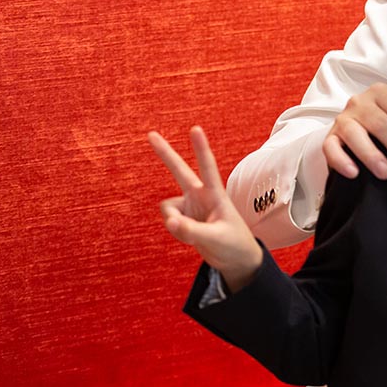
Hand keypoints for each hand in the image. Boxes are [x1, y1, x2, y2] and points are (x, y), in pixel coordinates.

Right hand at [150, 127, 261, 290]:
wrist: (235, 259)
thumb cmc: (233, 244)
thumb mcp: (215, 239)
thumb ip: (191, 231)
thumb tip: (170, 222)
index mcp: (215, 194)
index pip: (208, 168)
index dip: (201, 148)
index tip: (195, 128)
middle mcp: (201, 196)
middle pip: (180, 171)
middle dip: (166, 153)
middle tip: (150, 134)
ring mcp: (191, 206)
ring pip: (168, 209)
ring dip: (176, 224)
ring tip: (196, 235)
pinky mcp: (184, 217)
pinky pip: (170, 222)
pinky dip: (177, 232)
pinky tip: (192, 238)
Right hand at [323, 83, 386, 178]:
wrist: (362, 127)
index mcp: (381, 92)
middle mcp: (359, 102)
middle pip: (381, 125)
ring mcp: (343, 119)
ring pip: (355, 135)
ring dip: (372, 155)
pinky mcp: (330, 137)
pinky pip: (330, 148)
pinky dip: (341, 160)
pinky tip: (354, 173)